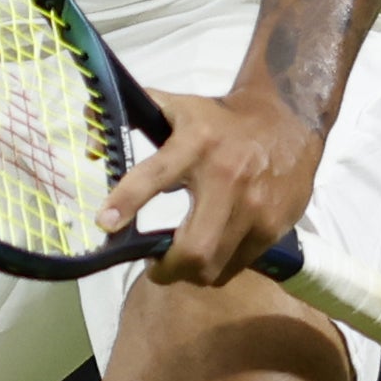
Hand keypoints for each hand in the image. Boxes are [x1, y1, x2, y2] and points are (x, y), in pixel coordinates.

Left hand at [98, 84, 326, 291]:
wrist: (289, 120)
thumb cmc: (221, 119)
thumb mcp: (177, 107)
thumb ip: (132, 117)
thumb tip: (91, 146)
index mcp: (195, 144)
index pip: (155, 175)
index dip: (127, 202)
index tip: (105, 224)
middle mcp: (226, 177)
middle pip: (192, 249)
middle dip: (165, 270)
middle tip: (154, 268)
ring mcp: (254, 206)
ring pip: (214, 266)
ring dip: (190, 273)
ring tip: (181, 262)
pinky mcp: (273, 226)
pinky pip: (237, 265)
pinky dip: (218, 267)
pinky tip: (213, 251)